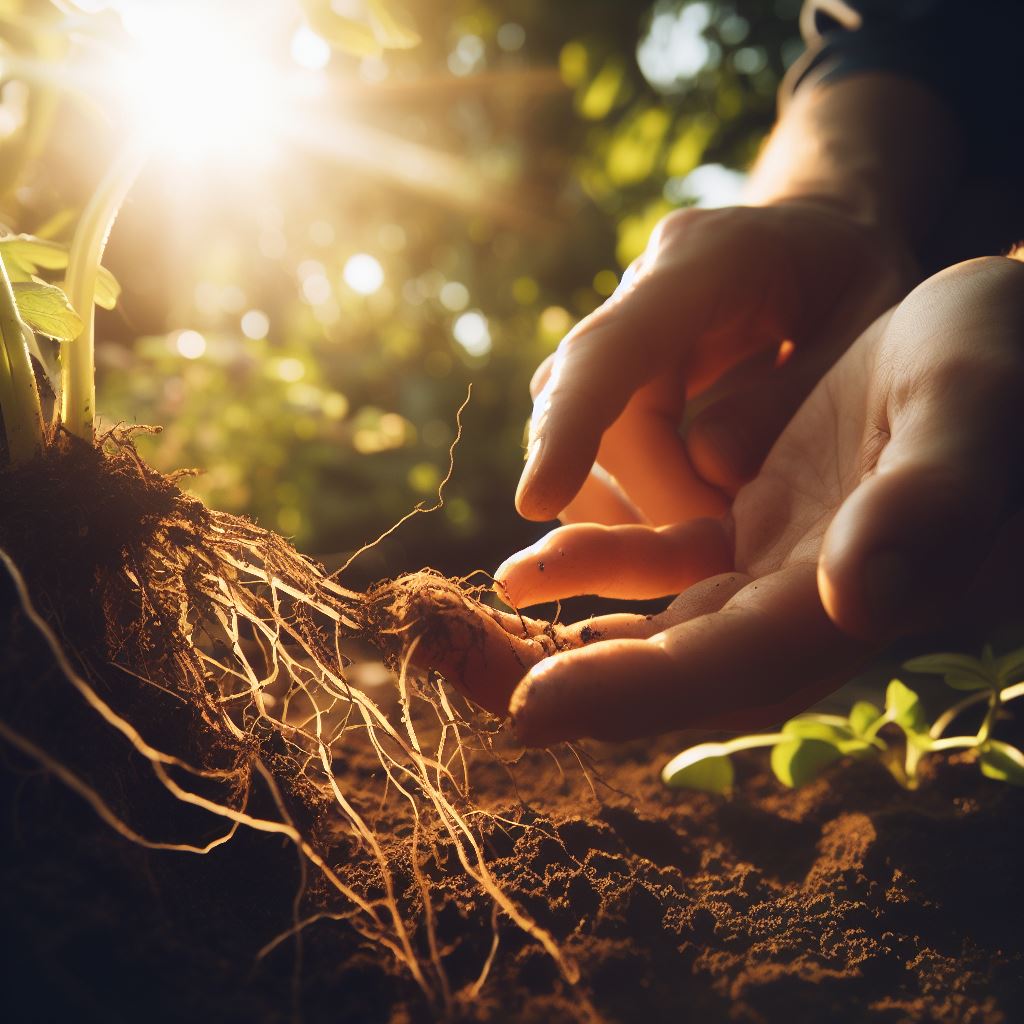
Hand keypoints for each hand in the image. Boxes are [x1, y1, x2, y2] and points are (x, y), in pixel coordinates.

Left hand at [498, 256, 1023, 744]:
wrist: (991, 335)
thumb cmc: (998, 359)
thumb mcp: (969, 407)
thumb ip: (928, 503)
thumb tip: (856, 599)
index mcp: (853, 600)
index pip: (724, 671)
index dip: (627, 693)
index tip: (527, 707)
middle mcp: (804, 608)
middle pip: (667, 670)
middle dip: (558, 677)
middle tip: (451, 670)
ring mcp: (775, 574)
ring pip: (652, 626)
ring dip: (557, 631)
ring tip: (465, 621)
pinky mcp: (754, 532)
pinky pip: (661, 569)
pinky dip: (596, 572)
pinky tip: (536, 567)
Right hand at [517, 201, 916, 525]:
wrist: (823, 238)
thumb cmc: (852, 277)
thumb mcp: (868, 323)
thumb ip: (790, 396)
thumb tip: (709, 469)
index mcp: (704, 262)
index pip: (611, 345)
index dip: (570, 420)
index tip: (534, 498)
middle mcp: (643, 291)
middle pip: (601, 410)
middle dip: (650, 495)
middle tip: (721, 550)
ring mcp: (621, 332)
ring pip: (584, 434)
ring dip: (630, 506)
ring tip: (703, 545)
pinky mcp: (617, 372)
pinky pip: (596, 445)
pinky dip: (626, 498)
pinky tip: (674, 528)